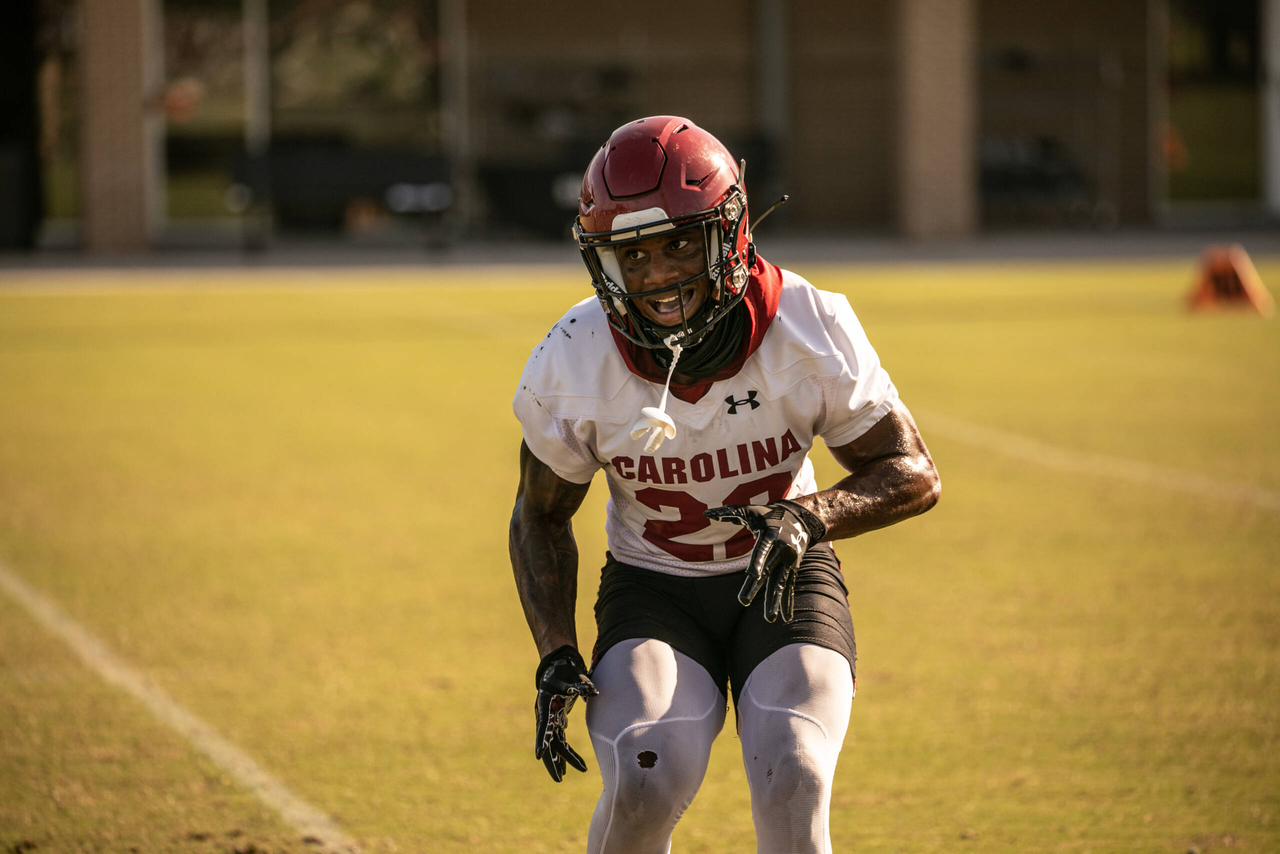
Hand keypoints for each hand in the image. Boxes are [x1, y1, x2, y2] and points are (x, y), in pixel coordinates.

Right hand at [534, 645, 598, 781]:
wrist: (559, 664)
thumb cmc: (565, 669)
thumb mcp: (573, 675)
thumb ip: (581, 685)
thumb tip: (594, 692)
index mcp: (546, 705)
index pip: (544, 726)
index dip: (542, 740)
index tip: (540, 755)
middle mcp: (546, 715)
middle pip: (548, 741)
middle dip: (552, 761)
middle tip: (559, 779)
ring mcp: (551, 718)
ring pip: (554, 743)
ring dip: (560, 759)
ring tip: (563, 777)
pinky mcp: (557, 719)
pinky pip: (559, 739)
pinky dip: (564, 752)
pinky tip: (566, 765)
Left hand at [704, 499, 826, 622]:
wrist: (800, 518)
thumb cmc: (768, 515)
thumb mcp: (750, 511)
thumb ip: (728, 513)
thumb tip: (706, 513)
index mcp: (770, 536)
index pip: (762, 550)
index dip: (757, 562)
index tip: (751, 575)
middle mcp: (781, 551)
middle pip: (767, 572)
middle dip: (756, 588)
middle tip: (742, 601)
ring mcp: (788, 563)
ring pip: (779, 584)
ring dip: (774, 602)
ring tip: (769, 619)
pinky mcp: (792, 570)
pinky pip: (790, 588)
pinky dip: (788, 603)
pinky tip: (786, 618)